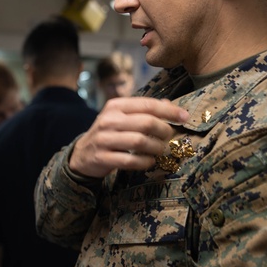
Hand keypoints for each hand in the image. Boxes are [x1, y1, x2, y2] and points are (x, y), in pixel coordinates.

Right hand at [69, 98, 189, 177]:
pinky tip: (149, 161)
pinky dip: (145, 162)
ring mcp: (104, 139)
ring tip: (160, 150)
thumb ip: (143, 110)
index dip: (169, 111)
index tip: (185, 117)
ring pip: (139, 142)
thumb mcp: (121, 117)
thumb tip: (169, 104)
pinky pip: (130, 161)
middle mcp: (108, 120)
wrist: (82, 155)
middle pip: (146, 123)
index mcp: (115, 106)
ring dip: (156, 148)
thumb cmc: (108, 134)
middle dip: (164, 131)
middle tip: (169, 137)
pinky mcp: (102, 158)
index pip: (148, 104)